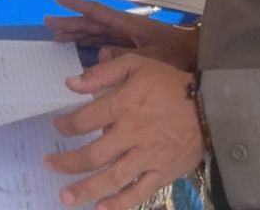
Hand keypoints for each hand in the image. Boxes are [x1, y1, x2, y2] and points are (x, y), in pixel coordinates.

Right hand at [44, 0, 200, 68]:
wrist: (198, 56)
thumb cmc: (177, 53)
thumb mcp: (150, 58)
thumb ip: (124, 57)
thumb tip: (98, 54)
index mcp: (128, 24)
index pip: (97, 12)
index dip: (77, 6)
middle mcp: (125, 28)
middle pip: (93, 23)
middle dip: (71, 22)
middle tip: (49, 23)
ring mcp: (129, 38)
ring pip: (98, 33)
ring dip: (79, 34)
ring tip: (59, 36)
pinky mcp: (133, 48)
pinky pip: (107, 44)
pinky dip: (93, 45)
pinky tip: (84, 49)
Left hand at [46, 54, 204, 209]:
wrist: (210, 106)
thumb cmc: (169, 84)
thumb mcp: (137, 64)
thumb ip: (103, 72)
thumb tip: (71, 83)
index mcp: (123, 105)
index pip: (84, 120)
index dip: (66, 125)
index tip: (57, 127)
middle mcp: (131, 134)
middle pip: (93, 155)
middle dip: (67, 162)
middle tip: (49, 165)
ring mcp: (147, 156)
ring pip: (112, 178)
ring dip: (86, 189)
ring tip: (66, 197)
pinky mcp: (162, 173)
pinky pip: (138, 193)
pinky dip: (119, 204)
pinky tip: (101, 209)